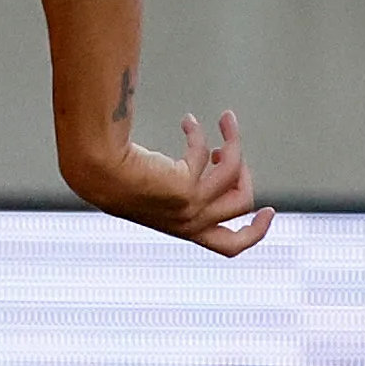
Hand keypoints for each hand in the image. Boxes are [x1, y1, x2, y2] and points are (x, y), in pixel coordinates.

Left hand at [73, 109, 273, 257]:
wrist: (94, 173)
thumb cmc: (115, 178)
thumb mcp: (159, 189)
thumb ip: (189, 185)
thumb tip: (221, 159)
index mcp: (184, 229)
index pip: (230, 246)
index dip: (256, 231)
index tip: (270, 210)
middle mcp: (189, 224)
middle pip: (243, 206)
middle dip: (245, 173)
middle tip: (228, 151)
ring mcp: (188, 210)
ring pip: (234, 176)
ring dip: (234, 142)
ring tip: (225, 119)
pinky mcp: (184, 190)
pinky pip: (208, 154)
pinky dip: (201, 133)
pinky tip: (187, 121)